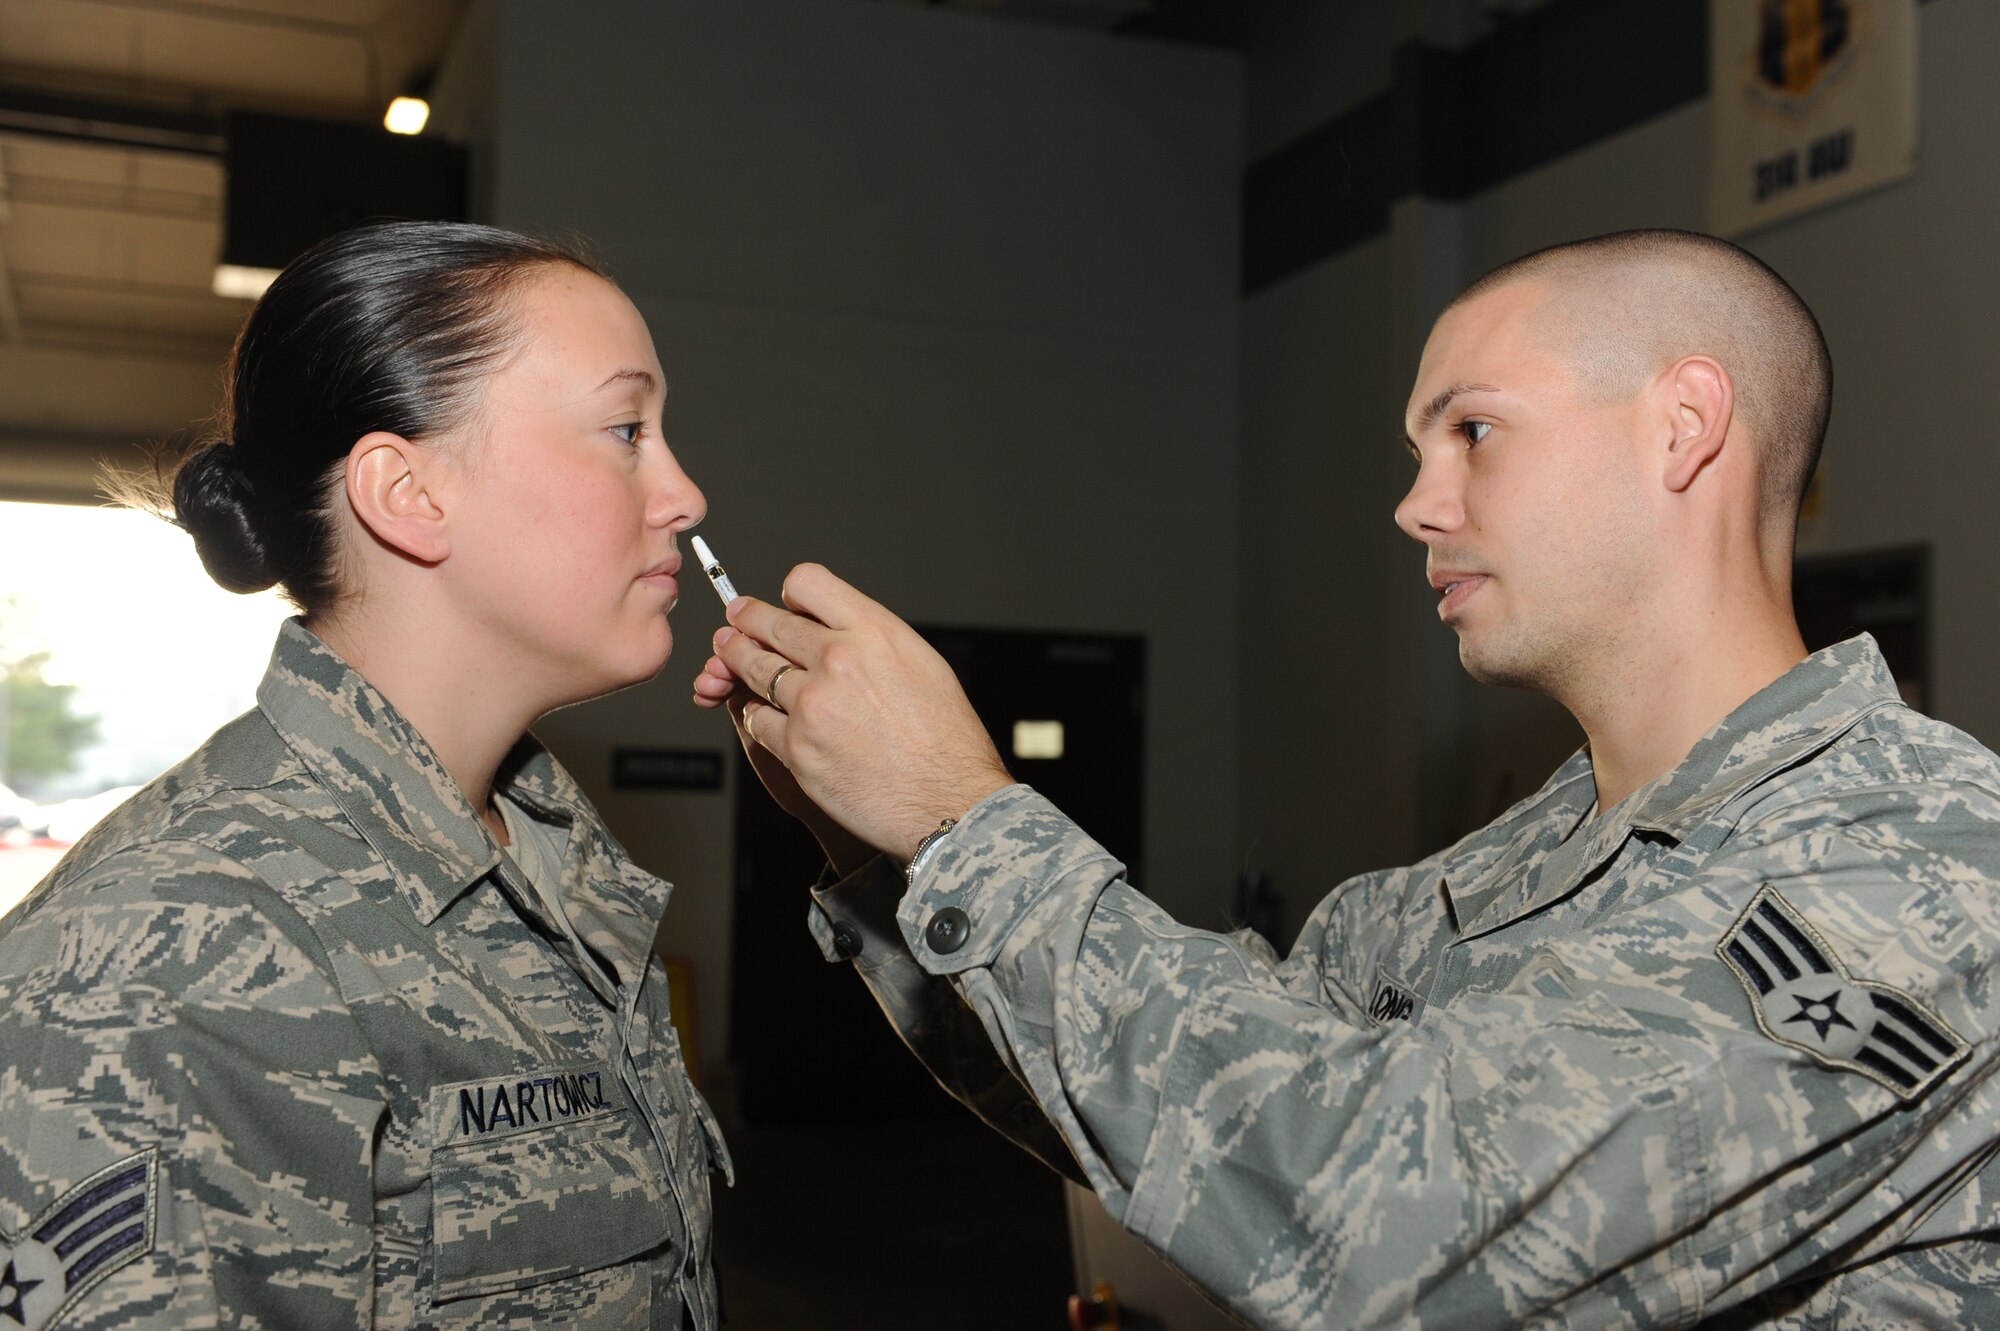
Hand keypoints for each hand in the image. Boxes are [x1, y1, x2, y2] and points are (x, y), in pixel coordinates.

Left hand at [694, 563, 1011, 860]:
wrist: (949, 800)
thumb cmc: (945, 740)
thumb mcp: (922, 663)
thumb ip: (872, 640)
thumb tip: (835, 629)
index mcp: (874, 631)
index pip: (806, 583)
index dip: (790, 595)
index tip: (785, 606)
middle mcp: (839, 658)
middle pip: (767, 624)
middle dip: (745, 622)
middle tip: (735, 623)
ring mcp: (812, 703)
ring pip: (751, 668)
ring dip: (736, 662)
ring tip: (729, 658)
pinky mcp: (795, 746)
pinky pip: (754, 719)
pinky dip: (756, 714)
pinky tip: (763, 713)